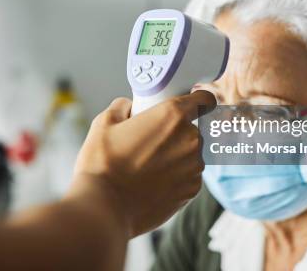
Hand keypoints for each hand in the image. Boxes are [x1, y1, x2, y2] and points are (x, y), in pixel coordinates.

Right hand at [72, 90, 215, 236]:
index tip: (189, 107)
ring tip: (147, 167)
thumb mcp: (104, 122)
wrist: (104, 207)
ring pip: (190, 154)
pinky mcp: (192, 191)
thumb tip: (129, 107)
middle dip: (175, 133)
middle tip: (149, 143)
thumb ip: (122, 106)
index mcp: (172, 115)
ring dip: (176, 156)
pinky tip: (152, 183)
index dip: (198, 101)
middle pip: (192, 129)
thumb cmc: (103, 164)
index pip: (203, 99)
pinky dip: (176, 177)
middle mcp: (190, 139)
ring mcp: (194, 167)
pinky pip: (188, 176)